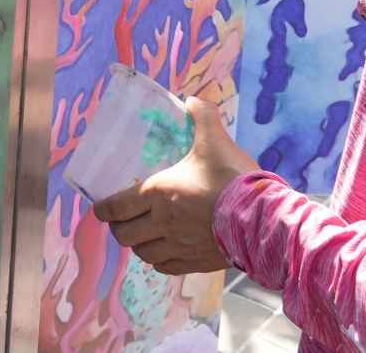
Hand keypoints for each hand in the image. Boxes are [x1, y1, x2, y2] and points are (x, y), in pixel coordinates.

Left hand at [94, 97, 256, 275]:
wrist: (263, 219)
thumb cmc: (234, 178)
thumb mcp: (215, 140)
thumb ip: (202, 116)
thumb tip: (193, 99)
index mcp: (159, 193)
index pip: (116, 207)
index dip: (103, 209)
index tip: (101, 208)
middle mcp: (163, 223)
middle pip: (125, 235)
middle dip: (119, 228)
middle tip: (124, 220)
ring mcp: (179, 246)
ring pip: (144, 253)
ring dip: (140, 244)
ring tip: (144, 235)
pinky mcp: (197, 262)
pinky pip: (167, 266)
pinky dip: (160, 260)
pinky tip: (165, 252)